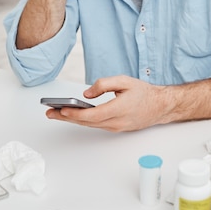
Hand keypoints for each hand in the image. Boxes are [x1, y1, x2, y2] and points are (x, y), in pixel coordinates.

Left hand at [45, 75, 167, 131]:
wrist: (160, 106)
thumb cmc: (143, 93)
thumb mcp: (124, 81)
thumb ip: (104, 84)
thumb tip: (86, 93)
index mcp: (118, 109)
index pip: (92, 115)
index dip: (75, 113)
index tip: (62, 110)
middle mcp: (116, 122)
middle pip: (86, 122)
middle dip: (66, 118)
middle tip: (50, 113)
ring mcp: (116, 127)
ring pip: (90, 125)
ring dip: (72, 120)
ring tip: (56, 113)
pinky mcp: (116, 128)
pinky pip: (96, 125)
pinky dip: (83, 121)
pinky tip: (73, 115)